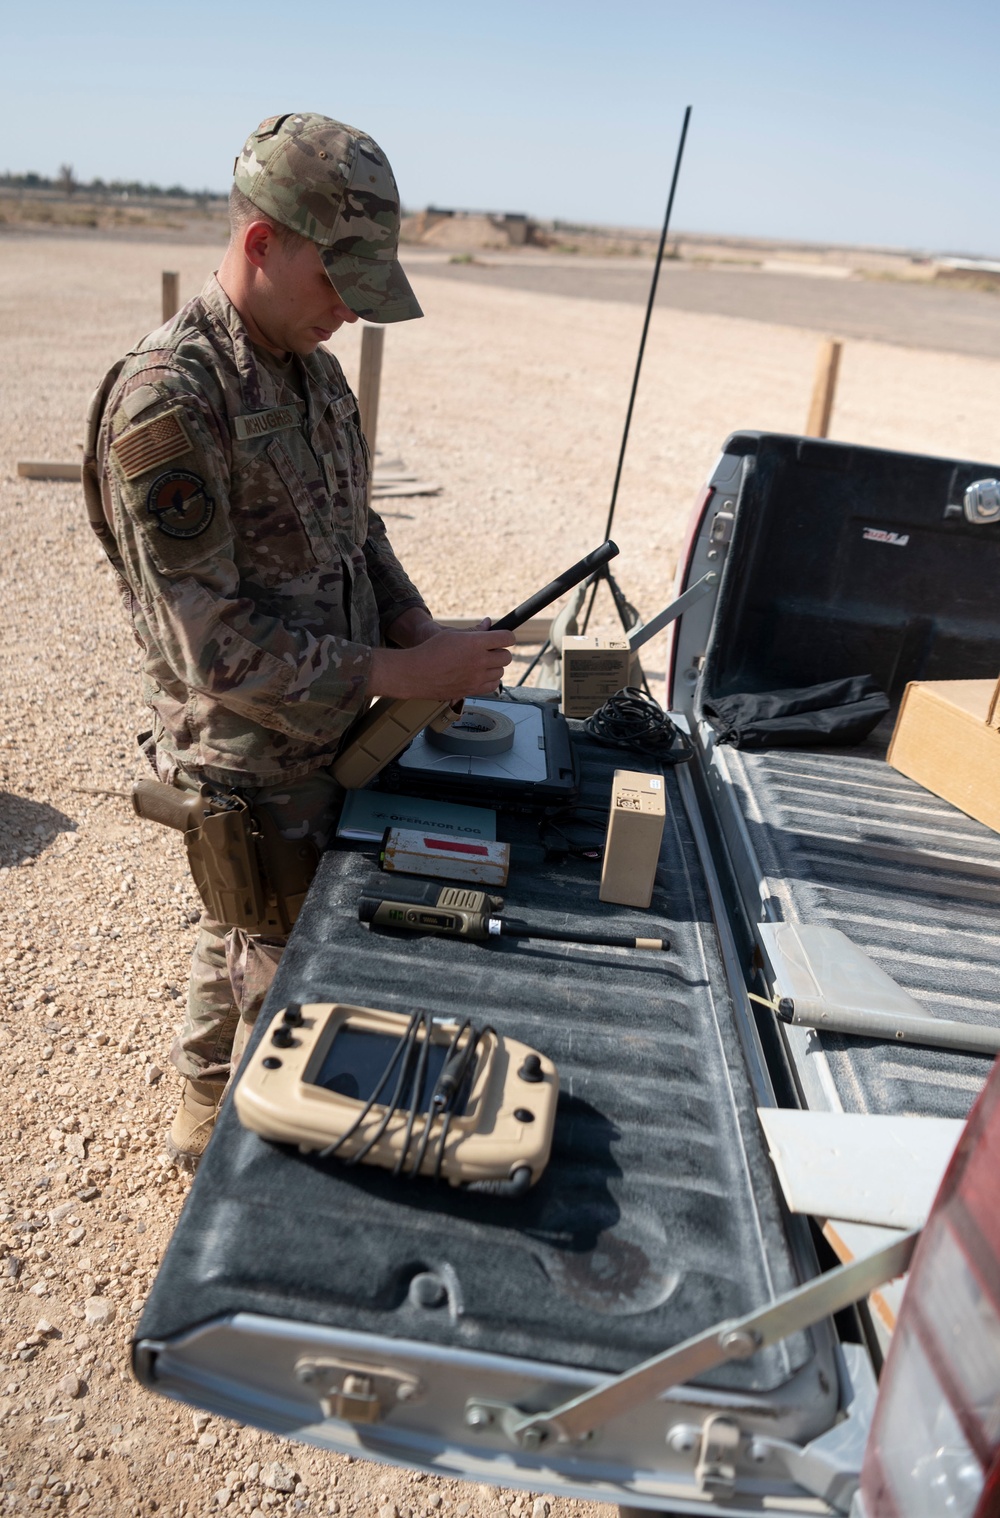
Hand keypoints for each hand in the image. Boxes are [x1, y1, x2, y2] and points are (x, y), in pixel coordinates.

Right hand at [369, 625, 513, 699]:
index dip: (508, 637)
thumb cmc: (430, 651)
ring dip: (495, 666)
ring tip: (481, 663)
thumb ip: (474, 630)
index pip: (506, 638)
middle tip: (490, 651)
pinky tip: (480, 675)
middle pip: (507, 657)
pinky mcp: (472, 690)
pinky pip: (493, 686)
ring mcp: (477, 678)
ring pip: (501, 672)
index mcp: (475, 643)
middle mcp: (479, 661)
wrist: (416, 673)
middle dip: (500, 652)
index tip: (504, 638)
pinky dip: (490, 680)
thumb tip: (488, 623)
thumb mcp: (452, 634)